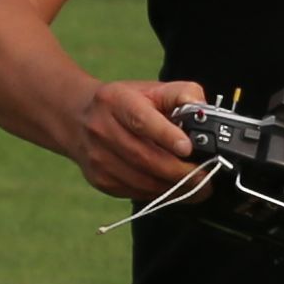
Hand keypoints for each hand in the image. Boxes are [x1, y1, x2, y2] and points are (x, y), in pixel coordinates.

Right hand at [73, 77, 208, 199]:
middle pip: (144, 157)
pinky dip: (160, 194)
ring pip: (142, 181)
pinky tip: (176, 189)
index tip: (187, 148)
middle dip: (180, 171)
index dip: (166, 136)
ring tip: (198, 186)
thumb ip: (181, 94)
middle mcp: (102, 130)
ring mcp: (99, 158)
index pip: (141, 120)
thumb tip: (204, 111)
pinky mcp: (100, 180)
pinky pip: (136, 193)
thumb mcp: (151, 89)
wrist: (78, 119)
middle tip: (205, 176)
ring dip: (174, 188)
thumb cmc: (125, 103)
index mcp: (116, 101)